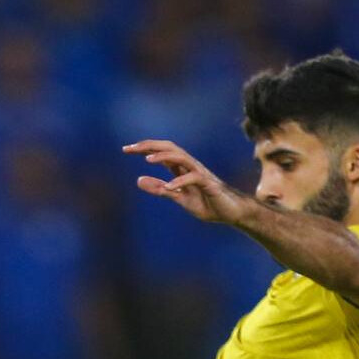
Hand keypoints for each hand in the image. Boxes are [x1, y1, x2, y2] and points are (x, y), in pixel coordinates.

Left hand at [123, 140, 253, 224]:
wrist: (232, 212)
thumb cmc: (207, 203)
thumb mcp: (178, 197)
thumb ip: (159, 189)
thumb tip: (138, 180)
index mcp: (181, 168)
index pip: (161, 152)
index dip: (144, 148)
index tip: (126, 149)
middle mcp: (190, 166)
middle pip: (169, 148)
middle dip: (150, 146)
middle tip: (130, 148)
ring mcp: (201, 174)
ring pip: (182, 157)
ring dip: (164, 157)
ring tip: (148, 160)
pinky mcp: (210, 185)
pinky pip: (194, 178)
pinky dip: (180, 181)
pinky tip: (169, 187)